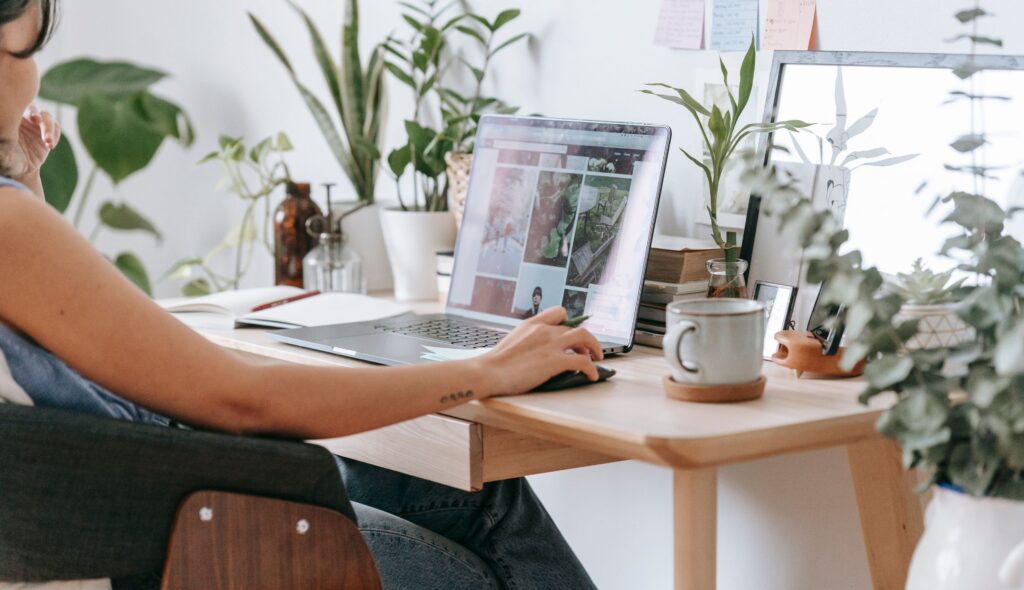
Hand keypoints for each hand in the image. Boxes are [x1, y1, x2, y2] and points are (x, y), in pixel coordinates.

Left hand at [6, 105, 59, 182]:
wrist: (21, 169)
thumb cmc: (8, 162)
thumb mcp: (4, 158)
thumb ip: (2, 154)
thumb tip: (2, 152)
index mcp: (10, 121)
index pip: (15, 108)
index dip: (26, 111)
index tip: (33, 120)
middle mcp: (22, 118)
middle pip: (31, 107)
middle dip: (35, 112)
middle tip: (37, 121)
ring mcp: (35, 123)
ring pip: (45, 116)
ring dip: (48, 127)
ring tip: (48, 143)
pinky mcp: (47, 130)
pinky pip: (55, 125)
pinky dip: (55, 134)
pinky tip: (50, 146)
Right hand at [479, 306, 603, 396]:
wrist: (488, 372)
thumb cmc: (494, 364)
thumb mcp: (512, 342)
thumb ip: (527, 340)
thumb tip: (535, 351)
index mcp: (532, 324)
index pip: (559, 312)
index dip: (569, 322)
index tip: (572, 333)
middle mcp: (544, 330)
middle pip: (574, 327)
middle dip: (585, 339)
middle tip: (588, 350)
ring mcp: (551, 344)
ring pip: (584, 337)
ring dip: (594, 348)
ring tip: (596, 359)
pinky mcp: (556, 361)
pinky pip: (583, 361)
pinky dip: (591, 368)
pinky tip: (591, 376)